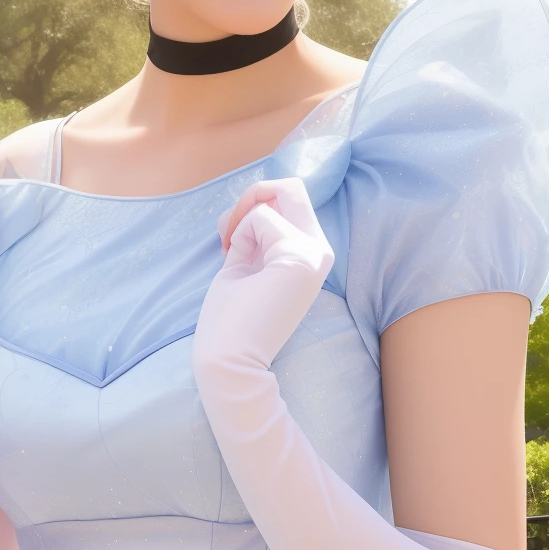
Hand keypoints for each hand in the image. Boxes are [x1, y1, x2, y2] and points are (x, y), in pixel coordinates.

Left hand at [194, 178, 333, 374]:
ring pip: (272, 202)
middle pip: (292, 189)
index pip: (291, 199)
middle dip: (250, 197)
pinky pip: (260, 218)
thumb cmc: (231, 320)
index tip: (230, 234)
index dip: (255, 203)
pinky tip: (238, 266)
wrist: (229, 360)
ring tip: (231, 257)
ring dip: (239, 223)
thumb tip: (257, 196)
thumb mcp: (244, 264)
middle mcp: (320, 251)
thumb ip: (255, 235)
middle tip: (227, 232)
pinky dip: (239, 236)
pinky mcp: (300, 257)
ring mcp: (314, 253)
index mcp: (310, 256)